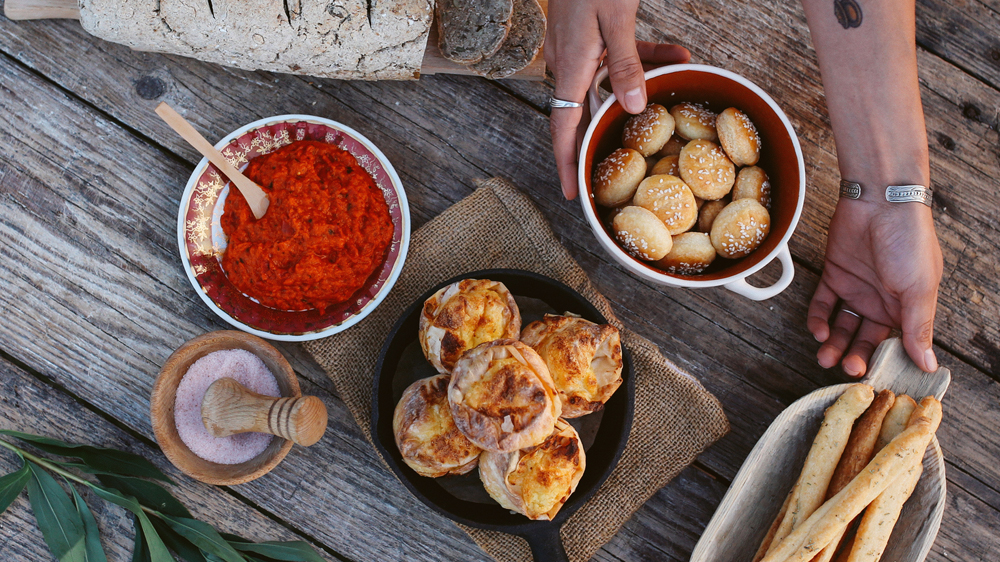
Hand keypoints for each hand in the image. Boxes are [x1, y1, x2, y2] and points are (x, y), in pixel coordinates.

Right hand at [545, 0, 688, 198]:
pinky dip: (645, 59)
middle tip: (625, 166)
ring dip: (640, 90)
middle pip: (585, 112)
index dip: (566, 163)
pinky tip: (678, 56)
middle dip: (607, 135)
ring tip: (672, 97)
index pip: (562, 128)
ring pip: (609, 84)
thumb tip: (633, 108)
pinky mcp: (592, 34)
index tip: (572, 194)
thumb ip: (626, 64)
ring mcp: (579, 48)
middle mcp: (570, 63)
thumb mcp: (616, 19)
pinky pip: (618, 57)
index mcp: (570, 66)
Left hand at [807, 199, 942, 376]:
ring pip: (842, 325)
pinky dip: (818, 319)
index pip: (896, 343)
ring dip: (834, 344)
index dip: (885, 361)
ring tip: (826, 357)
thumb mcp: (919, 290)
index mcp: (908, 306)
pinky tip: (819, 330)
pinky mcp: (834, 275)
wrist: (880, 201)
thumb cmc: (909, 242)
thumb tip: (929, 364)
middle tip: (847, 370)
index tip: (873, 380)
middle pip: (866, 338)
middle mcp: (882, 300)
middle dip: (856, 357)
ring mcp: (857, 288)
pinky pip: (822, 304)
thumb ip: (918, 328)